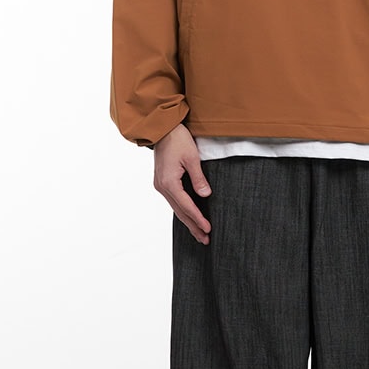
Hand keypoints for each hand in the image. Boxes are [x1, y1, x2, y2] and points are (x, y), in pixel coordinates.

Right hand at [153, 123, 211, 243]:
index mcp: (169, 182)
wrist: (162, 128)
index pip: (187, 206)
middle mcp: (162, 187)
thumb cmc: (178, 139)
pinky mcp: (162, 182)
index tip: (208, 229)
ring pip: (176, 208)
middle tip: (205, 240)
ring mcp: (160, 185)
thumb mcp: (192, 158)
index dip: (198, 219)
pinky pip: (173, 201)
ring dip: (188, 221)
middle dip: (193, 226)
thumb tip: (205, 195)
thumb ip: (199, 178)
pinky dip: (182, 211)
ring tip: (198, 234)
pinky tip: (188, 217)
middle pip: (180, 212)